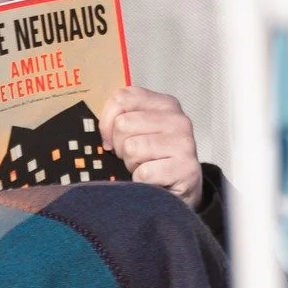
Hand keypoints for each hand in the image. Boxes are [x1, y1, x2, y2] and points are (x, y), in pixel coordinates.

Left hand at [100, 87, 202, 207]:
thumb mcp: (141, 130)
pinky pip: (143, 173)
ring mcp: (184, 143)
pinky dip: (141, 181)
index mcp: (165, 104)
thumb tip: (101, 129)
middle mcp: (177, 119)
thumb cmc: (156, 157)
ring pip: (131, 148)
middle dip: (120, 146)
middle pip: (122, 124)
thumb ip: (123, 117)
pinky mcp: (186, 169)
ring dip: (131, 164)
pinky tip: (154, 180)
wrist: (184, 188)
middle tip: (134, 157)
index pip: (121, 98)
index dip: (107, 121)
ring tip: (145, 166)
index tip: (110, 138)